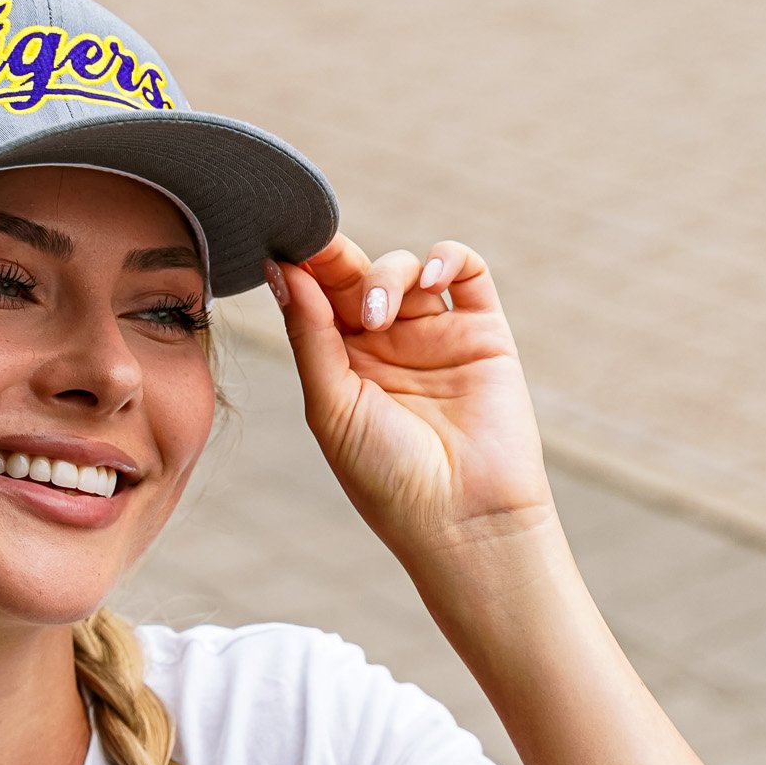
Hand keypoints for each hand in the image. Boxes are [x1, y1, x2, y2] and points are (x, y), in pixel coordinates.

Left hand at [266, 235, 559, 571]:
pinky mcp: (483, 332)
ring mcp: (435, 336)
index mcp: (342, 366)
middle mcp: (387, 347)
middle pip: (357, 276)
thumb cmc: (387, 476)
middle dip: (337, 258)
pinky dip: (446, 259)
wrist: (463, 518)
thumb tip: (282, 271)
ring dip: (386, 274)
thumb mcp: (331, 405)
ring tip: (377, 315)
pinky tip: (430, 279)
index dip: (303, 269)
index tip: (283, 248)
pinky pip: (466, 272)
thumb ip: (310, 335)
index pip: (318, 300)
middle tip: (318, 246)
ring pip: (406, 268)